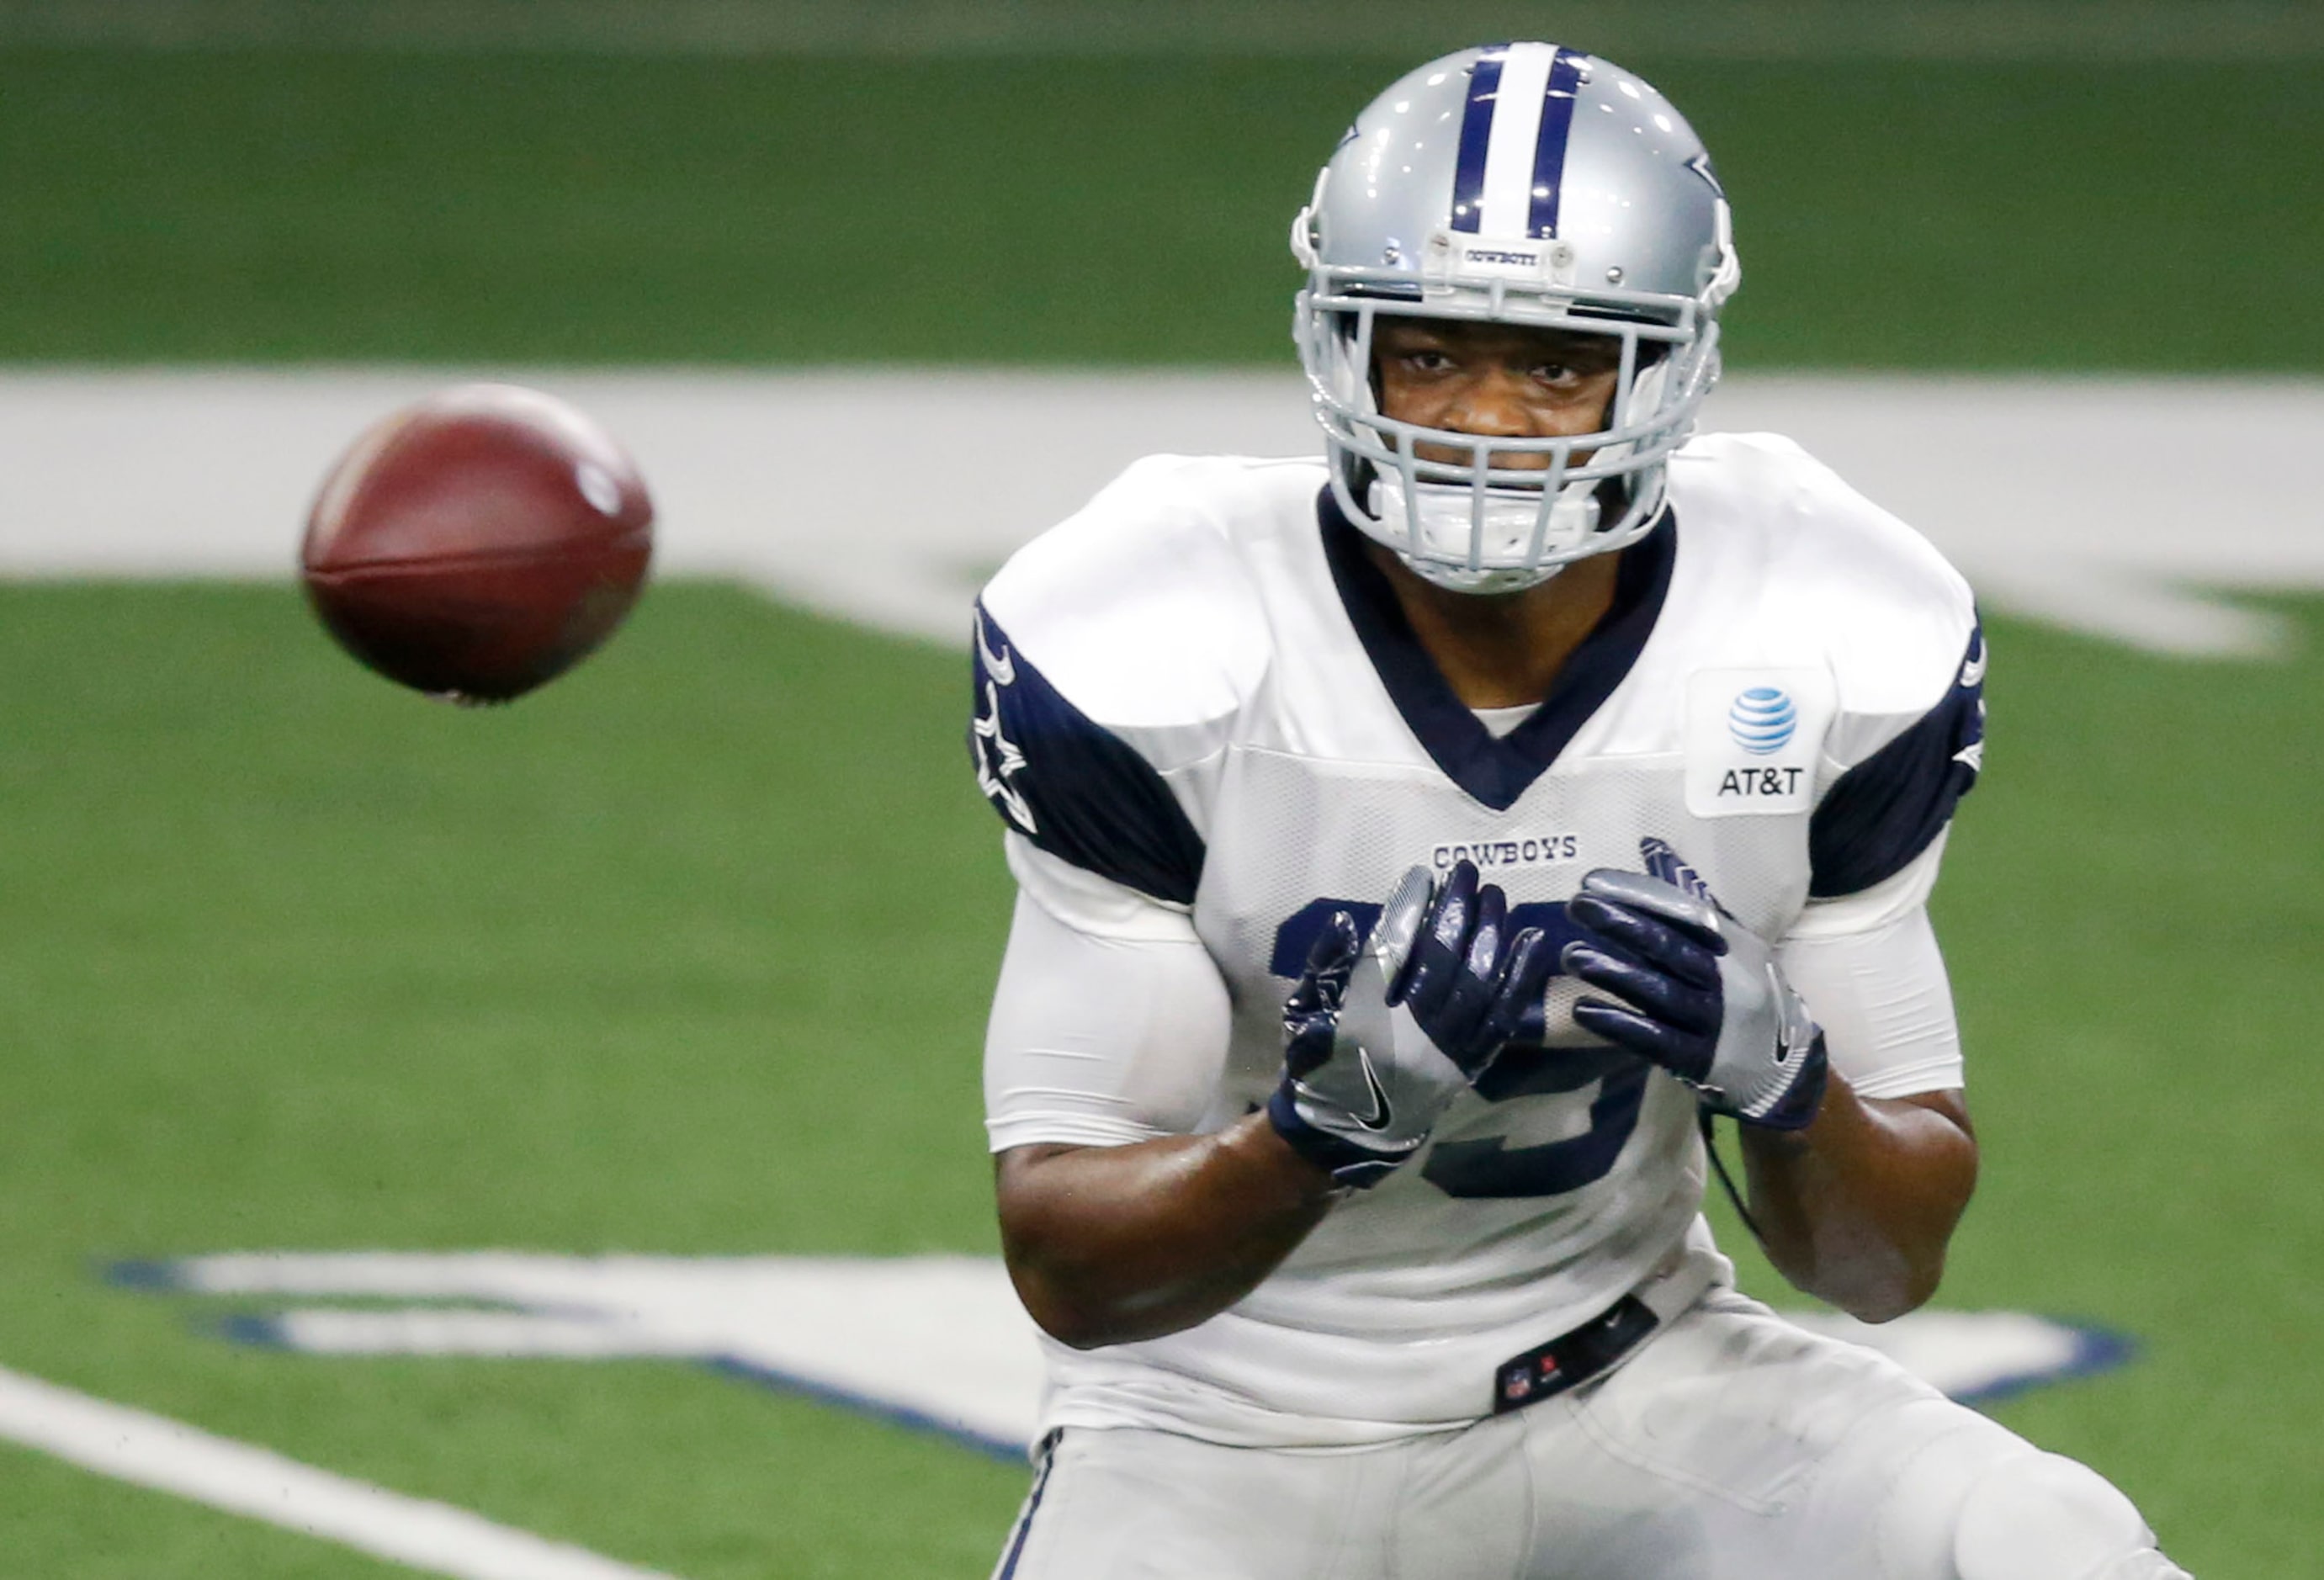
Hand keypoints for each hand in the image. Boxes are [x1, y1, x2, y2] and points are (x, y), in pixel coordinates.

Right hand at [1267, 862, 1554, 1185]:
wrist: (1342, 1135)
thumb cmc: (1316, 1066)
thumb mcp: (1302, 1015)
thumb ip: (1324, 967)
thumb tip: (1346, 921)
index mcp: (1362, 1020)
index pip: (1392, 951)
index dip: (1408, 909)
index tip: (1421, 875)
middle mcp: (1409, 1036)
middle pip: (1441, 960)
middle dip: (1455, 911)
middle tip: (1465, 872)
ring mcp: (1444, 1053)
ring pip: (1478, 985)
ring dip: (1490, 935)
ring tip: (1495, 896)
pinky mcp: (1468, 1066)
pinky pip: (1503, 1018)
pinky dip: (1520, 978)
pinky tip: (1531, 942)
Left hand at [1560, 868, 1827, 1129]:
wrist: (1784, 1063)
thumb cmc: (1744, 989)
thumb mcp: (1727, 940)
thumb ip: (1686, 897)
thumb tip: (1651, 845)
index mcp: (1727, 944)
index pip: (1682, 912)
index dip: (1639, 895)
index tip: (1594, 881)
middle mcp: (1722, 978)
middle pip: (1669, 947)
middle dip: (1622, 925)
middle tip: (1578, 906)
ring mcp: (1711, 1020)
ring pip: (1659, 992)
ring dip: (1614, 973)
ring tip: (1572, 955)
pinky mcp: (1697, 1058)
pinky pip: (1654, 1040)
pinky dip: (1619, 1024)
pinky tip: (1583, 1008)